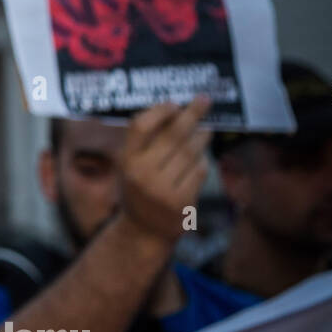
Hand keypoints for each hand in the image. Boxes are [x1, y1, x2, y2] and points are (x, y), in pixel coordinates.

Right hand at [118, 96, 211, 243]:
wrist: (144, 232)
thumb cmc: (140, 190)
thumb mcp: (133, 166)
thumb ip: (148, 142)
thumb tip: (177, 110)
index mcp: (126, 161)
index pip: (140, 126)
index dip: (159, 111)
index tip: (175, 103)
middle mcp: (141, 174)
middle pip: (171, 135)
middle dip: (191, 114)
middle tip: (205, 100)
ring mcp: (161, 189)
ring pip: (189, 152)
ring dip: (201, 137)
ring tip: (205, 130)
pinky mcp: (181, 202)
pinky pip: (198, 171)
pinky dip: (201, 162)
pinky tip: (199, 160)